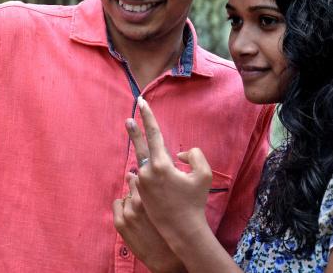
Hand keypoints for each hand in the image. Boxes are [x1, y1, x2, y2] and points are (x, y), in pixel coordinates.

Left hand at [113, 172, 185, 272]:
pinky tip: (134, 213)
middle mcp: (138, 200)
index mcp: (152, 194)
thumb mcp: (172, 203)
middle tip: (146, 195)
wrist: (169, 258)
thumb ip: (156, 185)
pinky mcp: (120, 222)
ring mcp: (127, 212)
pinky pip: (118, 203)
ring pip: (127, 194)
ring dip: (133, 198)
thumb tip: (135, 172)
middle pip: (134, 181)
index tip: (149, 176)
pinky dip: (124, 206)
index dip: (146, 173)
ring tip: (142, 209)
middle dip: (139, 186)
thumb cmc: (175, 228)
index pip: (143, 172)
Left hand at [129, 96, 212, 239]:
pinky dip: (151, 180)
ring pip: (146, 166)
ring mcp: (140, 183)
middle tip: (128, 118)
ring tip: (166, 184)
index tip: (142, 103)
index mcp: (162, 164)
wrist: (181, 230)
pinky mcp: (138, 193)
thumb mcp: (204, 175)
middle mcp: (147, 171)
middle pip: (139, 145)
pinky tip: (160, 191)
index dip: (149, 116)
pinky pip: (144, 179)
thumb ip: (194, 155)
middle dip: (135, 130)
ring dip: (153, 168)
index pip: (154, 134)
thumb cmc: (195, 201)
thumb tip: (178, 154)